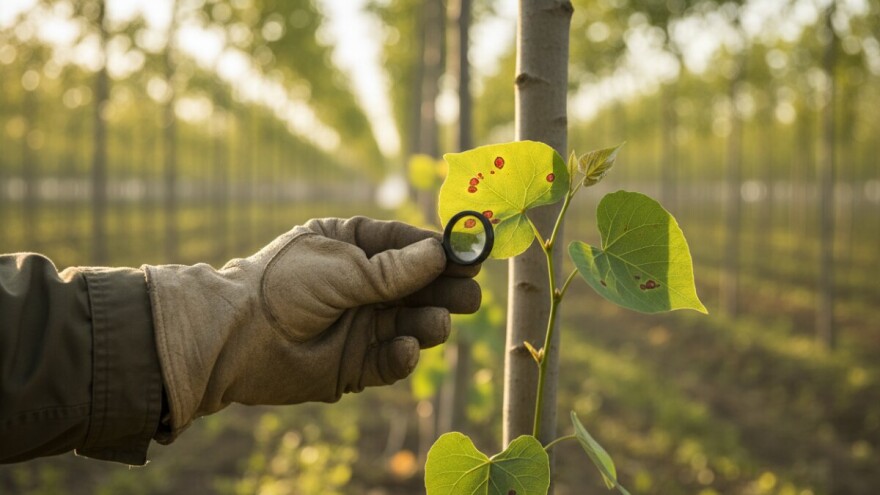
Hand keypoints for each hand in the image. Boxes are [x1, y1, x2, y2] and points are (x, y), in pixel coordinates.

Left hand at [144, 217, 480, 440]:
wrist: (236, 339)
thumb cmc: (282, 287)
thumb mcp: (341, 268)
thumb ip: (392, 269)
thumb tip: (441, 254)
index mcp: (355, 245)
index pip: (409, 245)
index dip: (443, 251)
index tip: (473, 255)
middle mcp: (364, 284)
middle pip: (421, 286)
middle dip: (446, 289)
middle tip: (468, 295)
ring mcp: (363, 324)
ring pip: (414, 323)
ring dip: (430, 323)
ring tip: (433, 323)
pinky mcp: (358, 364)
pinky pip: (394, 360)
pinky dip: (403, 356)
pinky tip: (404, 349)